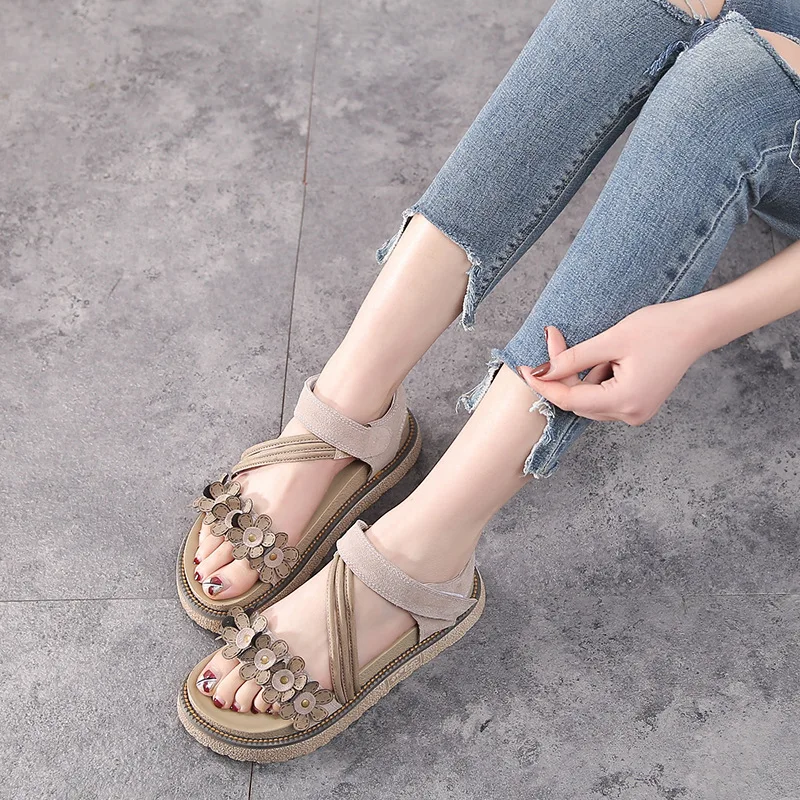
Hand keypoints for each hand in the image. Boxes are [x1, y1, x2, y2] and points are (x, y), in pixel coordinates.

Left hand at [517, 302, 706, 424]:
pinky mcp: (638, 405)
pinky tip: (609, 355)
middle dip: (562, 373)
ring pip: (589, 399)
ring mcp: (636, 413)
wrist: (698, 326)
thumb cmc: (660, 328)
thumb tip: (540, 373)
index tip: (523, 368)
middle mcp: (631, 415)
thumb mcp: (610, 340)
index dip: (544, 384)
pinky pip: (603, 396)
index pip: (570, 400)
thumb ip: (573, 359)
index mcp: (625, 402)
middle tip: (554, 337)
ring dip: (582, 374)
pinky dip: (596, 377)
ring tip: (603, 344)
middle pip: (578, 401)